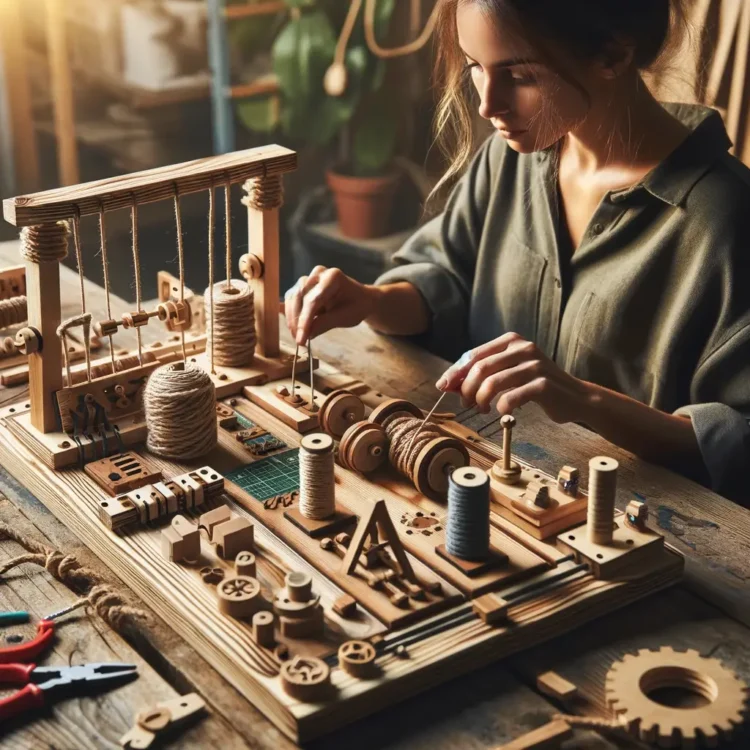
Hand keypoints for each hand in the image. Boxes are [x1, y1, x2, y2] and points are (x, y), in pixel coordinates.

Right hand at [284, 266, 377, 343]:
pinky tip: (295, 328)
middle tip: (299, 341)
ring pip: (292, 298)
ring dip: (292, 319)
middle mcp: (318, 273)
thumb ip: (325, 324)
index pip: (314, 300)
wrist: (359, 299)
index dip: (305, 321)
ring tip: (298, 337)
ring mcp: (309, 278)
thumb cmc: (356, 306)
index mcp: (333, 277)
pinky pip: (291, 299)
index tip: (301, 339)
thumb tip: (306, 334)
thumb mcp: (346, 317)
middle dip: (297, 321)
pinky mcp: (302, 286)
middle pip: (300, 297)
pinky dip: (291, 314)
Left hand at [435, 332, 591, 422]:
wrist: (575, 397)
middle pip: (479, 368)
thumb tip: (449, 385)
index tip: (443, 387)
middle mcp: (523, 348)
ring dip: (480, 400)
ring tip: (482, 409)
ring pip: (492, 383)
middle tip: (465, 404)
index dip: (455, 372)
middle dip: (466, 389)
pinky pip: (510, 398)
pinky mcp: (543, 384)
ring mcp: (534, 365)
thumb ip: (483, 375)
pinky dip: (500, 408)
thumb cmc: (537, 386)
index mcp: (512, 341)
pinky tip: (502, 412)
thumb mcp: (509, 374)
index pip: (473, 355)